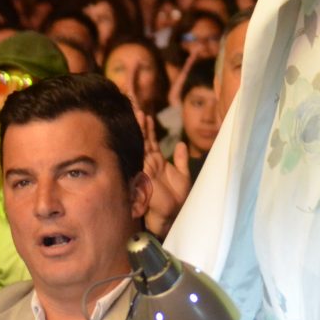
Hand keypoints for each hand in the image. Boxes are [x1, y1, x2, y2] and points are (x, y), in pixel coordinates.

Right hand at [138, 108, 189, 235]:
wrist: (175, 213)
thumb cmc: (178, 199)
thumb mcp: (183, 175)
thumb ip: (181, 160)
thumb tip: (180, 144)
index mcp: (158, 162)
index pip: (151, 141)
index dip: (149, 128)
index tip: (146, 114)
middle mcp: (149, 162)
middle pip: (144, 139)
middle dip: (140, 123)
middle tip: (136, 106)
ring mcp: (146, 166)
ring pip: (141, 143)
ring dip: (140, 128)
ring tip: (138, 112)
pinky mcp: (144, 172)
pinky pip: (141, 154)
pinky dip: (141, 142)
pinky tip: (140, 130)